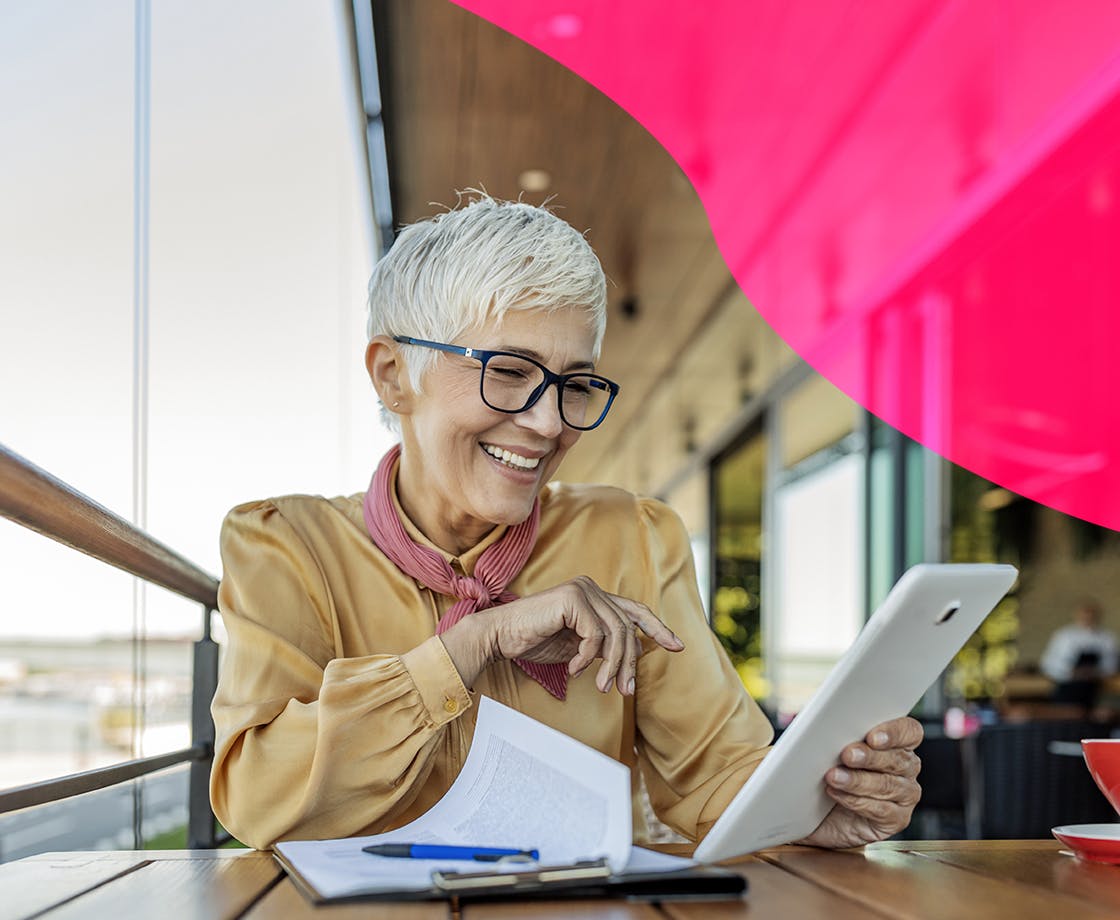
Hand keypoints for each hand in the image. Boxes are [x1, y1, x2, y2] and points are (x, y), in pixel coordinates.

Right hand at [441, 576, 684, 694]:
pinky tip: (575, 670)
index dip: (658, 628)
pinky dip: (588, 658)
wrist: (500, 637)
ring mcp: (583, 589)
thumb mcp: (577, 646)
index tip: (677, 647)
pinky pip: (595, 635)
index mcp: (594, 596)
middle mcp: (591, 587)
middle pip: (628, 628)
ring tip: (602, 688)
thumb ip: (603, 645)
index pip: (634, 611)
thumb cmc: (534, 642)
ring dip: (612, 667)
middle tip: (626, 692)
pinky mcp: (573, 598)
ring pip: (616, 633)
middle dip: (629, 663)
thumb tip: (633, 653)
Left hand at [798, 716, 922, 848]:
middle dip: (870, 756)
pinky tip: (836, 794)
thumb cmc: (825, 772)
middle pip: (898, 759)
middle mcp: (906, 768)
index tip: (872, 736)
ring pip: (888, 785)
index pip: (909, 732)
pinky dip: (856, 801)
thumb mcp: (830, 748)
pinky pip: (881, 810)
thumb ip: (839, 735)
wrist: (814, 811)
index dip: (895, 732)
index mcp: (897, 743)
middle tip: (847, 755)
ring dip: (858, 780)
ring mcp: (905, 795)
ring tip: (833, 777)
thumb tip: (828, 725)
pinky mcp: (896, 819)